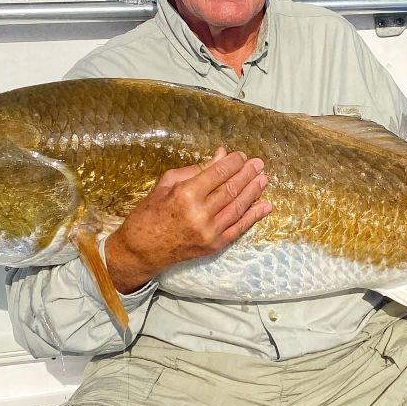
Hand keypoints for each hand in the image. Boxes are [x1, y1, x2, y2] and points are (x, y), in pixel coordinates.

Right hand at [105, 147, 271, 292]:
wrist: (141, 250)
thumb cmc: (150, 213)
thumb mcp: (167, 184)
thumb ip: (196, 169)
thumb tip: (221, 155)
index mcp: (186, 194)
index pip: (218, 173)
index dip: (233, 162)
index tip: (242, 155)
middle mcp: (201, 214)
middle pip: (232, 188)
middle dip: (248, 174)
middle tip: (259, 164)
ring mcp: (210, 232)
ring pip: (239, 207)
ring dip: (254, 191)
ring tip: (263, 179)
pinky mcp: (215, 245)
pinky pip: (239, 227)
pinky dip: (254, 216)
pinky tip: (265, 206)